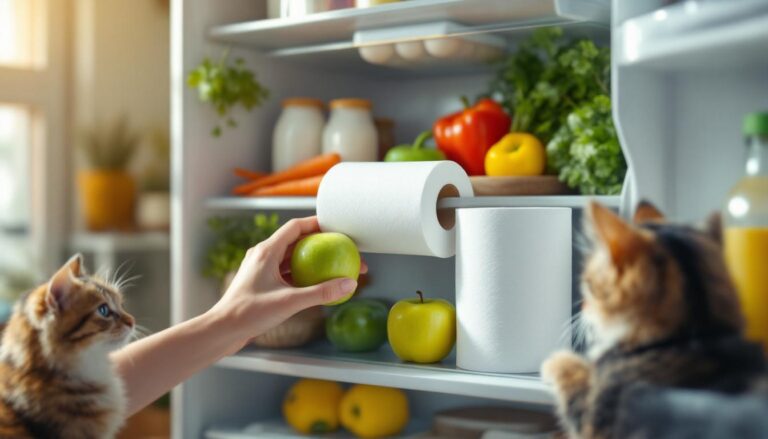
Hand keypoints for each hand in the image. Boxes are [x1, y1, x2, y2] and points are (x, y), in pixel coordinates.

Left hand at [209, 216, 366, 350]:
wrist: (222, 330)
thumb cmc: (249, 313)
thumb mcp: (290, 302)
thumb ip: (321, 292)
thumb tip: (350, 284)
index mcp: (266, 251)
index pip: (295, 227)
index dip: (317, 223)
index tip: (336, 227)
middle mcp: (263, 255)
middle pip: (296, 241)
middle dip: (320, 244)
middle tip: (341, 250)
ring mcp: (261, 269)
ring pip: (292, 258)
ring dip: (312, 260)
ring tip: (333, 266)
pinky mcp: (262, 283)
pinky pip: (287, 272)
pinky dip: (303, 275)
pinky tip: (317, 284)